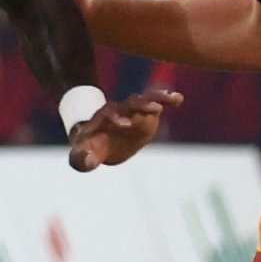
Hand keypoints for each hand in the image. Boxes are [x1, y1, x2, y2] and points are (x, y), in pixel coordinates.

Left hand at [68, 89, 183, 171]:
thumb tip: (87, 163)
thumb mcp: (82, 153)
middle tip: (154, 108)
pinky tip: (178, 99)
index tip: (125, 124)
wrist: (97, 137)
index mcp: (103, 118)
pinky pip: (157, 103)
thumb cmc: (89, 145)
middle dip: (141, 105)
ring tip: (170, 98)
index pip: (109, 113)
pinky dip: (166, 100)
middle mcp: (120, 110)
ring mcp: (134, 111)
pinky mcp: (146, 114)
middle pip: (131, 103)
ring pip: (146, 100)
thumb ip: (82, 158)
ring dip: (156, 99)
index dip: (116, 117)